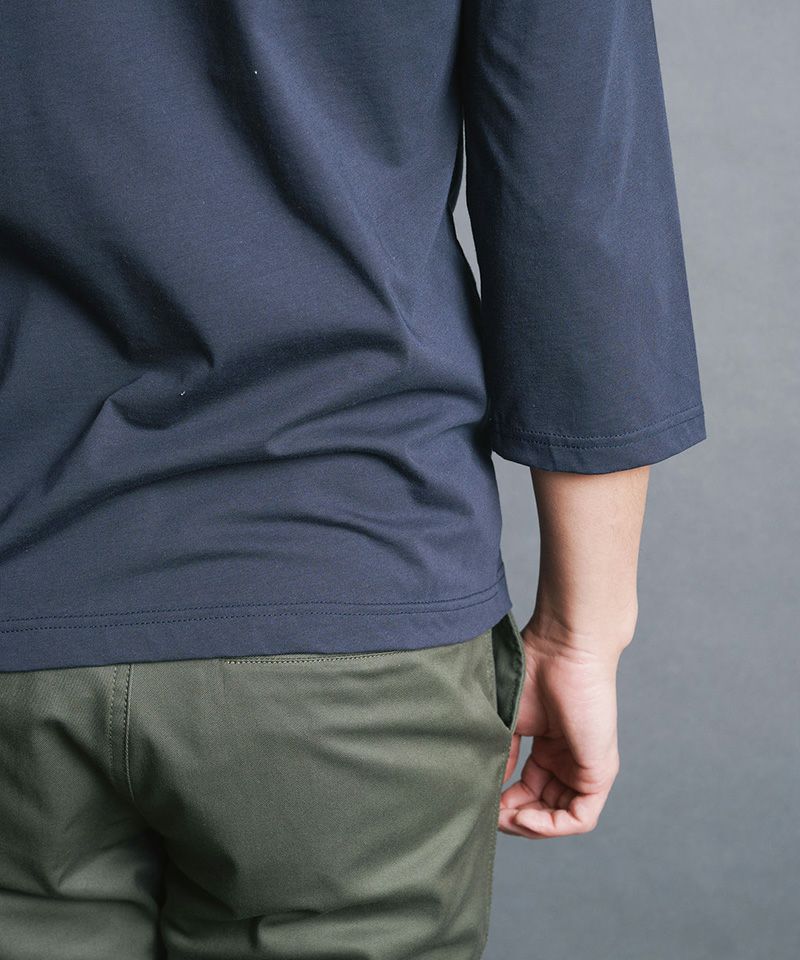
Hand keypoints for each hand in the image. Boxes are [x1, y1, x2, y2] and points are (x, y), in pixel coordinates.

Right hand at [497, 618, 627, 838]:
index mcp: (549, 747)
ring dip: (529, 826)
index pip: (528, 790)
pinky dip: (550, 826)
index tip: (479, 801)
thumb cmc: (534, 671)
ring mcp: (585, 767)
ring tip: (503, 817)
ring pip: (560, 817)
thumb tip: (485, 791)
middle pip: (542, 807)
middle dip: (514, 818)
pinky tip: (523, 816)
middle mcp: (569, 759)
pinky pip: (579, 818)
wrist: (564, 648)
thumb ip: (502, 756)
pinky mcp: (599, 772)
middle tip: (488, 816)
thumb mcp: (509, 723)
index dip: (504, 802)